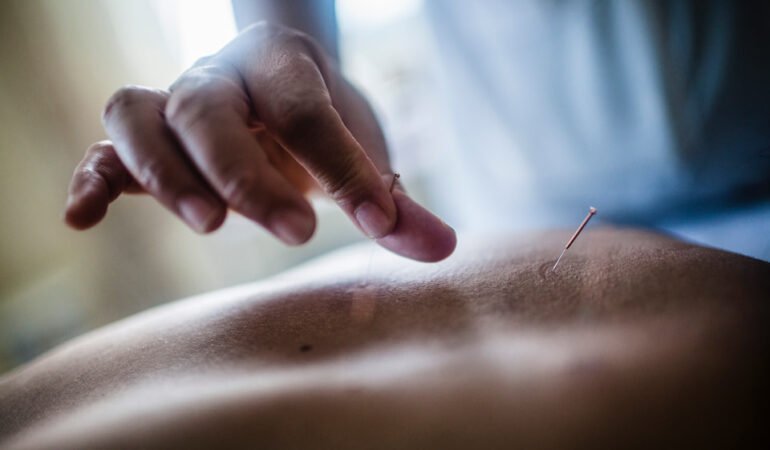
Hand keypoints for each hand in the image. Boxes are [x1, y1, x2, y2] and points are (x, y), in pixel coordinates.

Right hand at [64, 22, 454, 261]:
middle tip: (297, 231)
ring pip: (139, 116)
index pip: (305, 109)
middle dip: (247, 174)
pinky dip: (91, 178)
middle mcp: (218, 77)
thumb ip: (396, 202)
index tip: (380, 222)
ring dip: (164, 172)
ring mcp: (173, 104)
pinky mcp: (144, 141)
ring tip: (209, 225)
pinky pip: (103, 149)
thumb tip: (442, 250)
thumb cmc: (319, 120)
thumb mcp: (362, 149)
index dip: (343, 165)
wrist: (273, 88)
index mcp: (282, 64)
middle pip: (207, 110)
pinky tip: (83, 217)